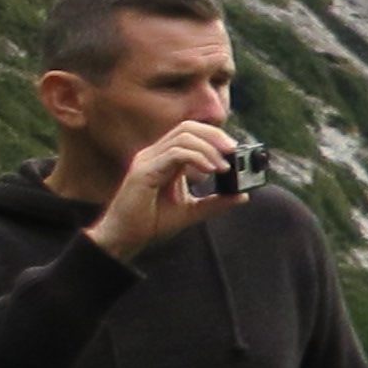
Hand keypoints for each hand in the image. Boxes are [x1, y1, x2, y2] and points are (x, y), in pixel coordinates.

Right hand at [84, 124, 242, 262]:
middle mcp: (154, 154)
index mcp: (165, 159)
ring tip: (224, 167)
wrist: (125, 239)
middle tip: (234, 151)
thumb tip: (242, 195)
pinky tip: (211, 170)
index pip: (191, 133)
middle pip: (188, 127)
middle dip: (215, 136)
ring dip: (209, 148)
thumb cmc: (151, 222)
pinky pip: (174, 154)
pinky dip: (197, 158)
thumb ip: (215, 202)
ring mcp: (147, 161)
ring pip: (183, 137)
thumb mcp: (191, 211)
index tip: (235, 151)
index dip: (215, 136)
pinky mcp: (143, 172)